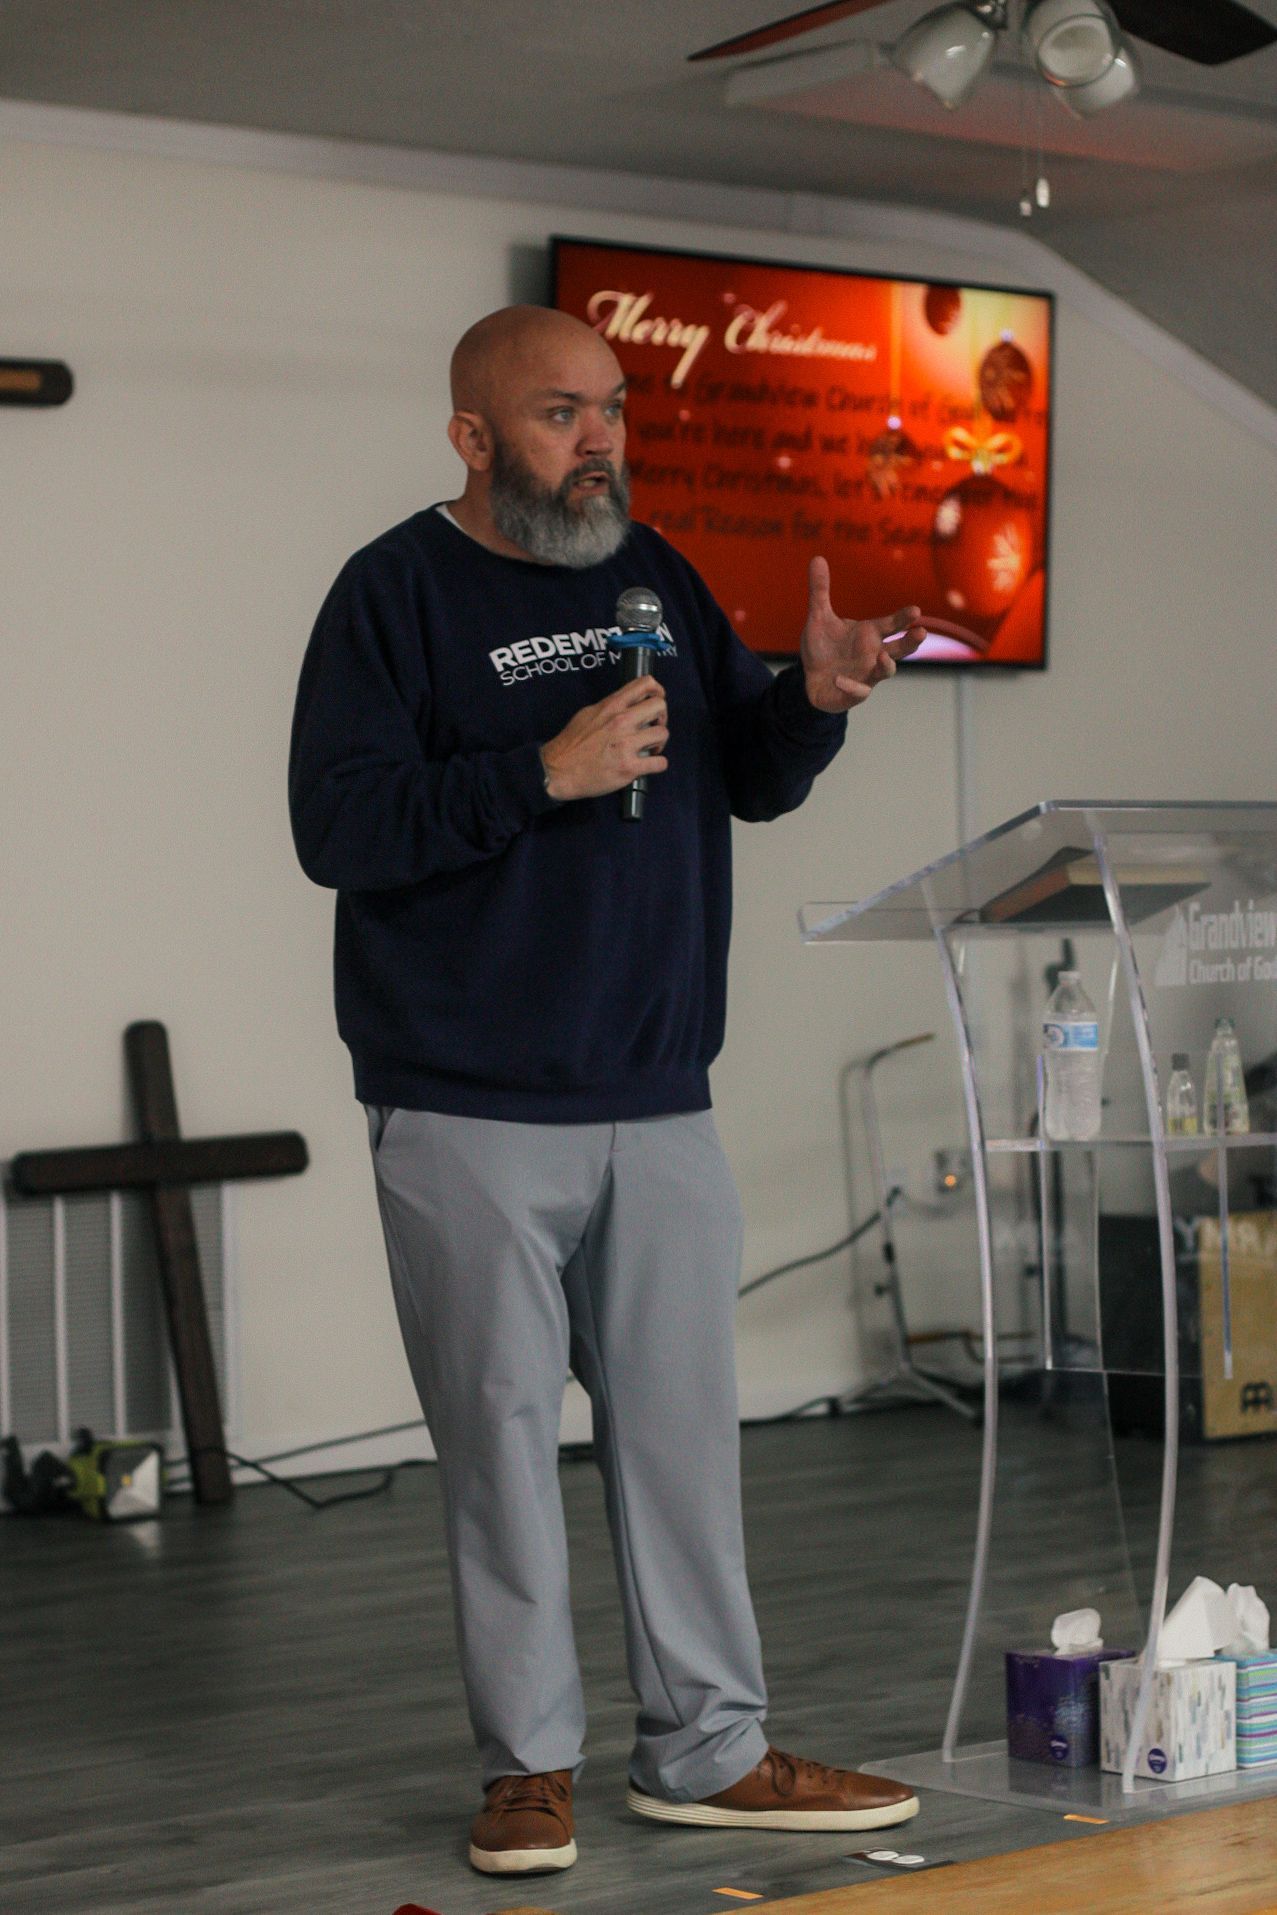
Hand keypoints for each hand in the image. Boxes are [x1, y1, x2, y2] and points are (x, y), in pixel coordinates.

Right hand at [540, 676, 669, 801]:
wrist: (557, 771)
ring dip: (659, 742)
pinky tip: (648, 765)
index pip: (645, 684)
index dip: (657, 691)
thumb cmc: (570, 744)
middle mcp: (621, 721)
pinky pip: (660, 763)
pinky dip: (658, 764)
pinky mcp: (629, 767)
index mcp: (611, 706)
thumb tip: (627, 704)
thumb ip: (610, 707)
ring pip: (663, 734)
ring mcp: (626, 744)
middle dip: (661, 717)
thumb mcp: (587, 714)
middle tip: (653, 728)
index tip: (655, 701)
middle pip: (660, 706)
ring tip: (649, 749)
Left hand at [799, 556, 926, 712]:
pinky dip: (851, 686)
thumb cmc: (822, 647)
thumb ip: (820, 591)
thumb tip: (817, 557)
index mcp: (870, 634)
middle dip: (912, 641)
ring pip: (885, 671)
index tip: (915, 610)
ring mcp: (866, 675)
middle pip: (900, 648)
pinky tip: (839, 678)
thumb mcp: (818, 617)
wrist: (810, 678)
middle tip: (922, 633)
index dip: (904, 618)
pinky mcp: (851, 693)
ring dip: (887, 665)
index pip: (892, 624)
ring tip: (883, 657)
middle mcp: (874, 654)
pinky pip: (858, 691)